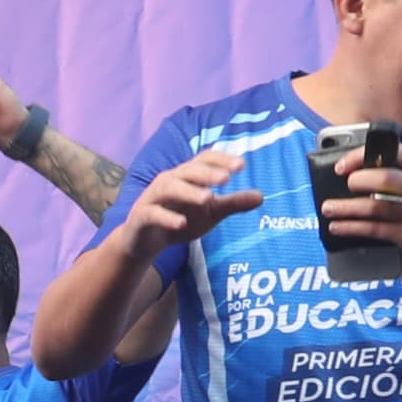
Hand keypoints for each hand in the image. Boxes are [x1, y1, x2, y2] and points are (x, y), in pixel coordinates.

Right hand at [121, 147, 264, 256]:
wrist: (143, 242)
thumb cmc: (179, 219)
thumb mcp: (210, 213)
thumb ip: (232, 204)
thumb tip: (261, 196)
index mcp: (186, 176)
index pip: (203, 160)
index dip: (221, 160)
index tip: (241, 166)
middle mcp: (168, 181)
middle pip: (187, 170)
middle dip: (207, 173)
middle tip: (227, 178)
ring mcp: (152, 198)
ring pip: (169, 187)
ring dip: (189, 191)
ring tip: (208, 199)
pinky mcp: (140, 217)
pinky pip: (152, 213)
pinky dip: (166, 217)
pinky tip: (181, 223)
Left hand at [345, 139, 401, 279]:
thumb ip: (401, 176)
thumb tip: (356, 172)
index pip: (394, 152)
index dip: (363, 155)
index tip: (342, 165)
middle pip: (385, 178)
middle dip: (357, 180)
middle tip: (342, 186)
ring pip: (376, 207)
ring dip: (346, 208)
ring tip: (328, 209)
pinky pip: (375, 229)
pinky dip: (352, 228)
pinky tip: (338, 227)